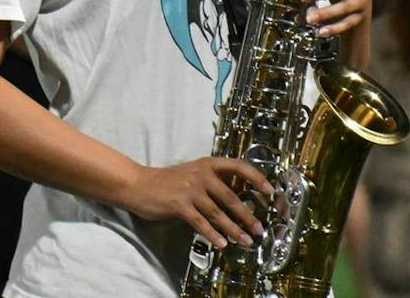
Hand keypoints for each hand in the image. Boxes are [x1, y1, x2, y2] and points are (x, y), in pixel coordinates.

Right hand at [126, 157, 272, 248]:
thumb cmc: (168, 182)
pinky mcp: (179, 204)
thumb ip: (213, 184)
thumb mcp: (193, 175)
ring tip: (246, 240)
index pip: (238, 166)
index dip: (256, 178)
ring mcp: (189, 189)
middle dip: (247, 215)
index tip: (270, 191)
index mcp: (207, 164)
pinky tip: (222, 244)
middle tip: (259, 229)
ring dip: (234, 229)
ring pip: (218, 212)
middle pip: (231, 196)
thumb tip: (238, 203)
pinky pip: (200, 223)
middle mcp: (201, 174)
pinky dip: (213, 235)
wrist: (139, 185)